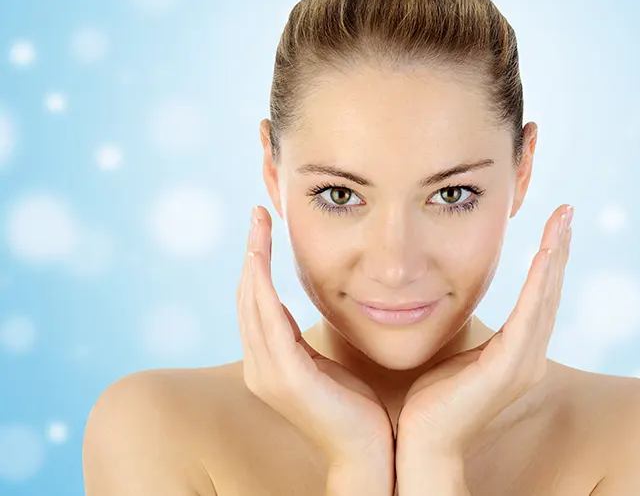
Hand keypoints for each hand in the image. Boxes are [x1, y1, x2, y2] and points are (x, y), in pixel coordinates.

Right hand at [237, 205, 394, 465]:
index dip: (257, 263)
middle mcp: (259, 366)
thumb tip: (307, 313)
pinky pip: (268, 322)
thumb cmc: (355, 410)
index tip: (264, 227)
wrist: (369, 453)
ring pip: (252, 303)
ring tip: (259, 223)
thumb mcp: (327, 365)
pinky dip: (262, 287)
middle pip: (246, 296)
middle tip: (258, 211)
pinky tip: (262, 259)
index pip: (255, 303)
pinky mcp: (287, 378)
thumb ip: (307, 342)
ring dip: (254, 260)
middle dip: (252, 251)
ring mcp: (269, 373)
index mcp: (269, 363)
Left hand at [396, 204, 572, 454]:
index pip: (539, 298)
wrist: (421, 442)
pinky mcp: (508, 369)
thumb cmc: (432, 401)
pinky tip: (546, 254)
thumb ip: (468, 332)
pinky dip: (540, 284)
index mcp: (517, 353)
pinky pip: (528, 317)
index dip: (548, 261)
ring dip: (555, 256)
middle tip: (566, 211)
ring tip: (562, 220)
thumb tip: (454, 301)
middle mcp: (528, 358)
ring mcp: (523, 364)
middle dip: (559, 248)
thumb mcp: (456, 354)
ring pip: (545, 299)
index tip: (553, 225)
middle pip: (549, 293)